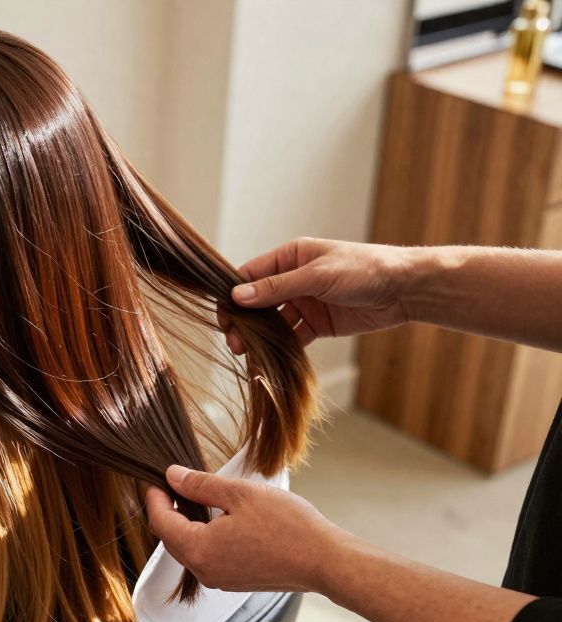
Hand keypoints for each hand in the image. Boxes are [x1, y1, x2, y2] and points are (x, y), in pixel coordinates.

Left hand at [144, 466, 350, 592]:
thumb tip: (172, 476)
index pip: (160, 521)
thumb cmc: (288, 526)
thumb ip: (200, 485)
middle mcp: (204, 570)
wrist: (325, 561)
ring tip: (196, 497)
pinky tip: (217, 519)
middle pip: (170, 538)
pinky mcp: (234, 581)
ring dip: (186, 525)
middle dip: (167, 511)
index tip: (157, 478)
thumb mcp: (240, 494)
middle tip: (174, 484)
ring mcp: (219, 580)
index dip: (155, 497)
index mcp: (199, 549)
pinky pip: (207, 557)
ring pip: (188, 549)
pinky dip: (203, 538)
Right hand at [220, 237, 414, 354]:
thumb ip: (278, 287)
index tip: (223, 315)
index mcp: (290, 257)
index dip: (234, 294)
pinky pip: (292, 336)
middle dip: (244, 320)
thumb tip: (239, 296)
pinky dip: (280, 347)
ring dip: (259, 336)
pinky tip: (270, 357)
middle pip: (258, 301)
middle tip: (233, 341)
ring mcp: (305, 302)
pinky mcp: (317, 324)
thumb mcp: (317, 276)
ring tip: (246, 352)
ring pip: (272, 321)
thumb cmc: (364, 269)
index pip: (250, 275)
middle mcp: (293, 279)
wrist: (404, 290)